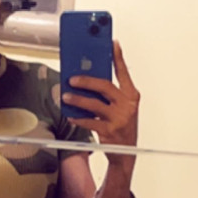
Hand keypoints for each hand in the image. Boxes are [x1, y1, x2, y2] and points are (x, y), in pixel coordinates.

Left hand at [62, 40, 139, 154]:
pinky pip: (89, 122)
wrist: (126, 153)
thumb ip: (110, 94)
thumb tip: (89, 79)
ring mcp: (119, 118)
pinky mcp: (109, 131)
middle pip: (105, 86)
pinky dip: (78, 118)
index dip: (117, 57)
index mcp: (132, 96)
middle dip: (86, 81)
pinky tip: (70, 116)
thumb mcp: (122, 107)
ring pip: (94, 104)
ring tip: (66, 96)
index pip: (123, 72)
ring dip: (77, 100)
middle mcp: (127, 105)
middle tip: (72, 79)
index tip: (111, 44)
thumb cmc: (122, 127)